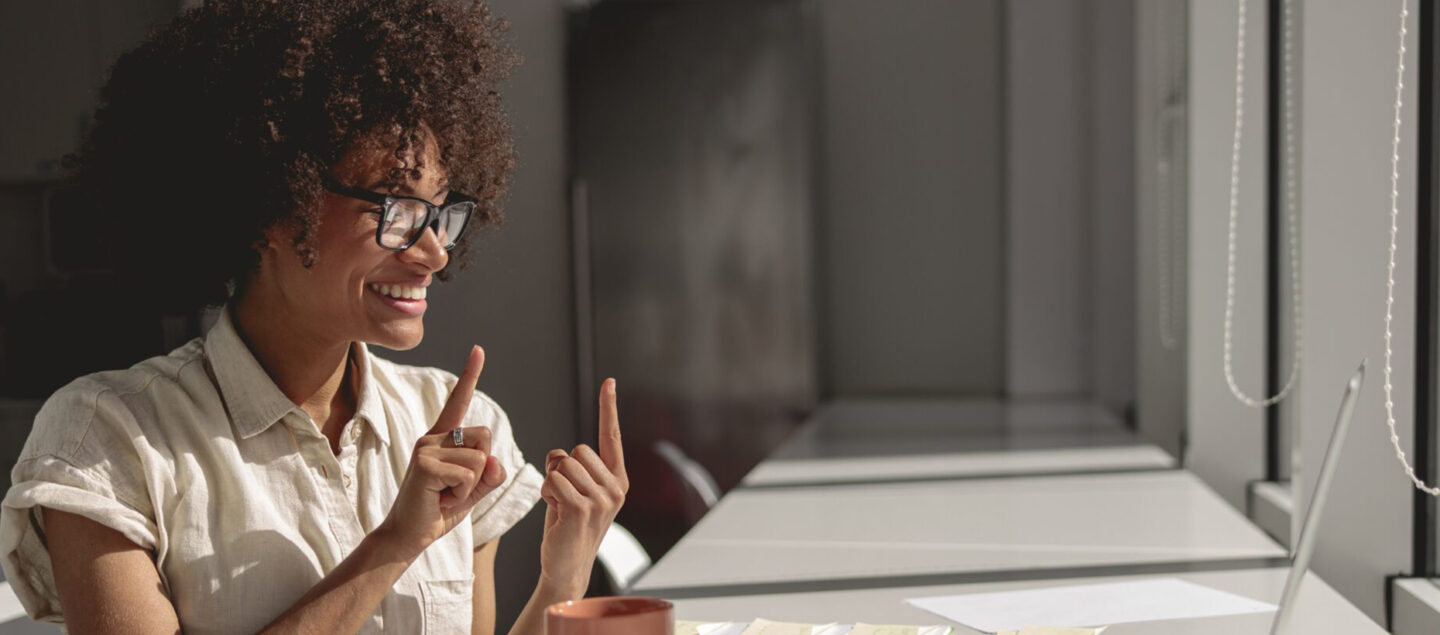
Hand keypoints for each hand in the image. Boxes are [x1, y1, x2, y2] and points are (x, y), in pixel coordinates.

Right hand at [378, 346, 506, 557]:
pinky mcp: (423, 464)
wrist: (408, 536)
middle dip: (481, 467)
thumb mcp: (472, 490)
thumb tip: (496, 462)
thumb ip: (489, 475)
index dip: (470, 375)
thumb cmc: (438, 510)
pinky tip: (439, 500)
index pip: (459, 401)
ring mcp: (426, 448)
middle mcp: (432, 436)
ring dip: (469, 487)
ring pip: (479, 460)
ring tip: (444, 495)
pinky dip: (461, 495)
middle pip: (485, 437)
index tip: (478, 349)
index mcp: (443, 438)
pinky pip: (468, 475)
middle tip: (453, 487)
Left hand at [537, 378, 627, 597]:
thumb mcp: (577, 492)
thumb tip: (559, 455)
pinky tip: (554, 512)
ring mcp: (601, 500)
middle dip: (562, 469)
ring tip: (559, 506)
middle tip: (565, 496)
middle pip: (576, 450)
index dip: (609, 408)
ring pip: (562, 465)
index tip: (609, 382)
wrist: (566, 567)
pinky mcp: (581, 509)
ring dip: (552, 483)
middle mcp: (615, 488)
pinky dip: (546, 493)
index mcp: (618, 481)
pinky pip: (553, 480)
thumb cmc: (568, 527)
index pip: (612, 437)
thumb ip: (575, 468)